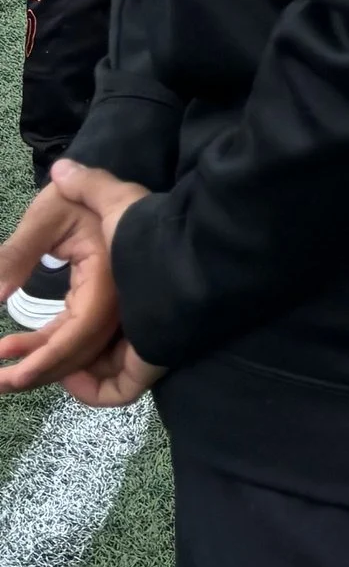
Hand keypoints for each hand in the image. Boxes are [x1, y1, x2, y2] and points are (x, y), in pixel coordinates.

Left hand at [0, 162, 158, 398]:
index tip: (16, 375)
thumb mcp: (44, 216)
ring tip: (0, 372)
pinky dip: (46, 347)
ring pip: (79, 348)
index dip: (52, 357)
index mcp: (109, 273)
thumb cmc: (72, 198)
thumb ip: (17, 254)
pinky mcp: (98, 304)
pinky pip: (75, 335)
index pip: (84, 327)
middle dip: (41, 371)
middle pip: (85, 348)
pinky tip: (14, 348)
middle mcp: (118, 295)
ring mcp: (111, 302)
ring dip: (41, 364)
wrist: (94, 190)